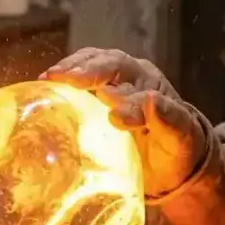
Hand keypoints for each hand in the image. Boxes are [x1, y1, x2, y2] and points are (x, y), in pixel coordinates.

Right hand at [42, 48, 206, 197]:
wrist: (169, 161)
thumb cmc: (176, 150)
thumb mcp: (179, 139)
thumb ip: (169, 120)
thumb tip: (150, 102)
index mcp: (152, 85)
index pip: (134, 84)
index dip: (122, 98)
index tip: (114, 117)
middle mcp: (133, 77)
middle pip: (109, 64)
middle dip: (87, 70)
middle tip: (63, 78)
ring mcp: (112, 82)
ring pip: (92, 64)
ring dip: (72, 69)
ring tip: (50, 78)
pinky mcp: (95, 94)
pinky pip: (79, 79)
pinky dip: (63, 80)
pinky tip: (45, 86)